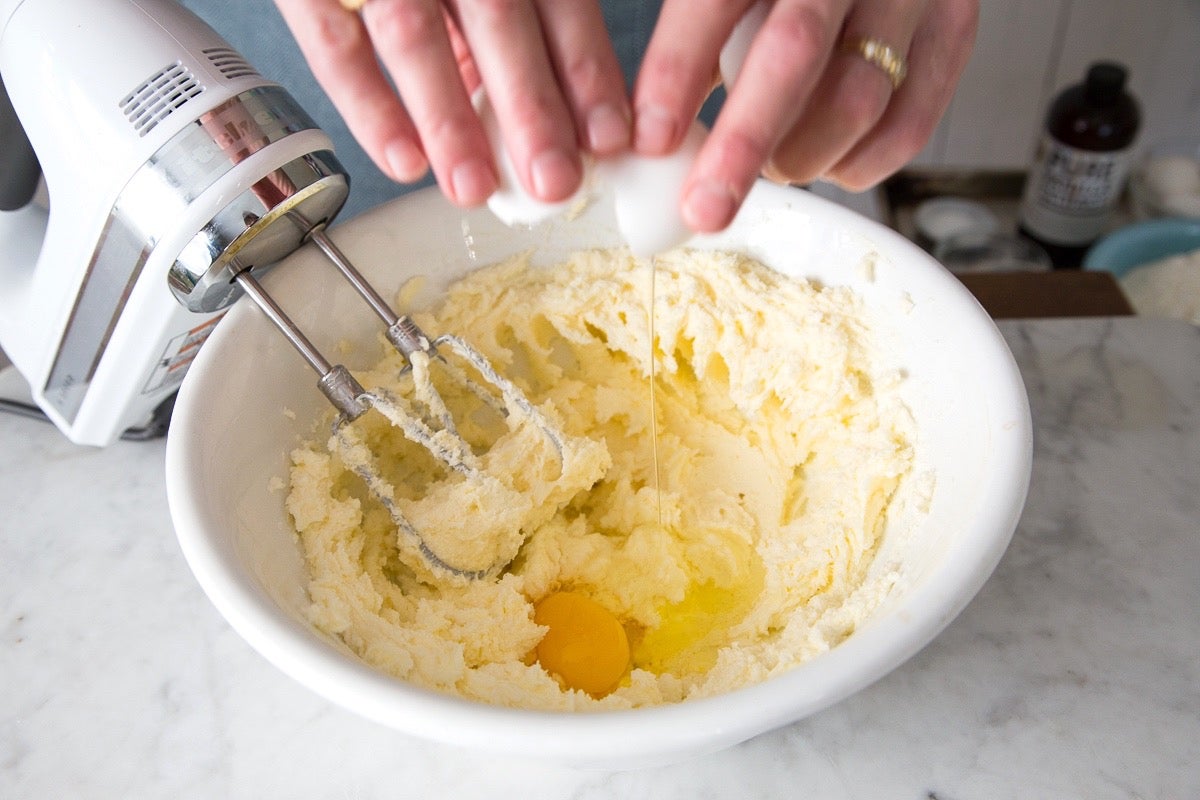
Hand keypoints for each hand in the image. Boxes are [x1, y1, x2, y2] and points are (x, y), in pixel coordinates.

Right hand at [271, 0, 630, 207]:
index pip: (559, 1)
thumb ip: (510, 29)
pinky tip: (405, 162)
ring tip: (475, 187)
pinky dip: (370, 108)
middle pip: (497, 18)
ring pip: (415, 35)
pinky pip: (335, 45)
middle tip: (554, 180)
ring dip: (449, 120)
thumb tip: (553, 118)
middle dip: (531, 106)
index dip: (586, 70)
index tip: (610, 138)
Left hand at [634, 0, 978, 231]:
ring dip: (800, 157)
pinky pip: (907, 126)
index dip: (678, 70)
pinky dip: (857, 164)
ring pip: (857, 100)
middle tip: (705, 207)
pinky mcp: (955, 29)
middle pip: (793, 54)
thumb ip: (696, 36)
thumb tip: (651, 136)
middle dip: (742, 144)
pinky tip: (827, 159)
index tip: (650, 140)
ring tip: (771, 165)